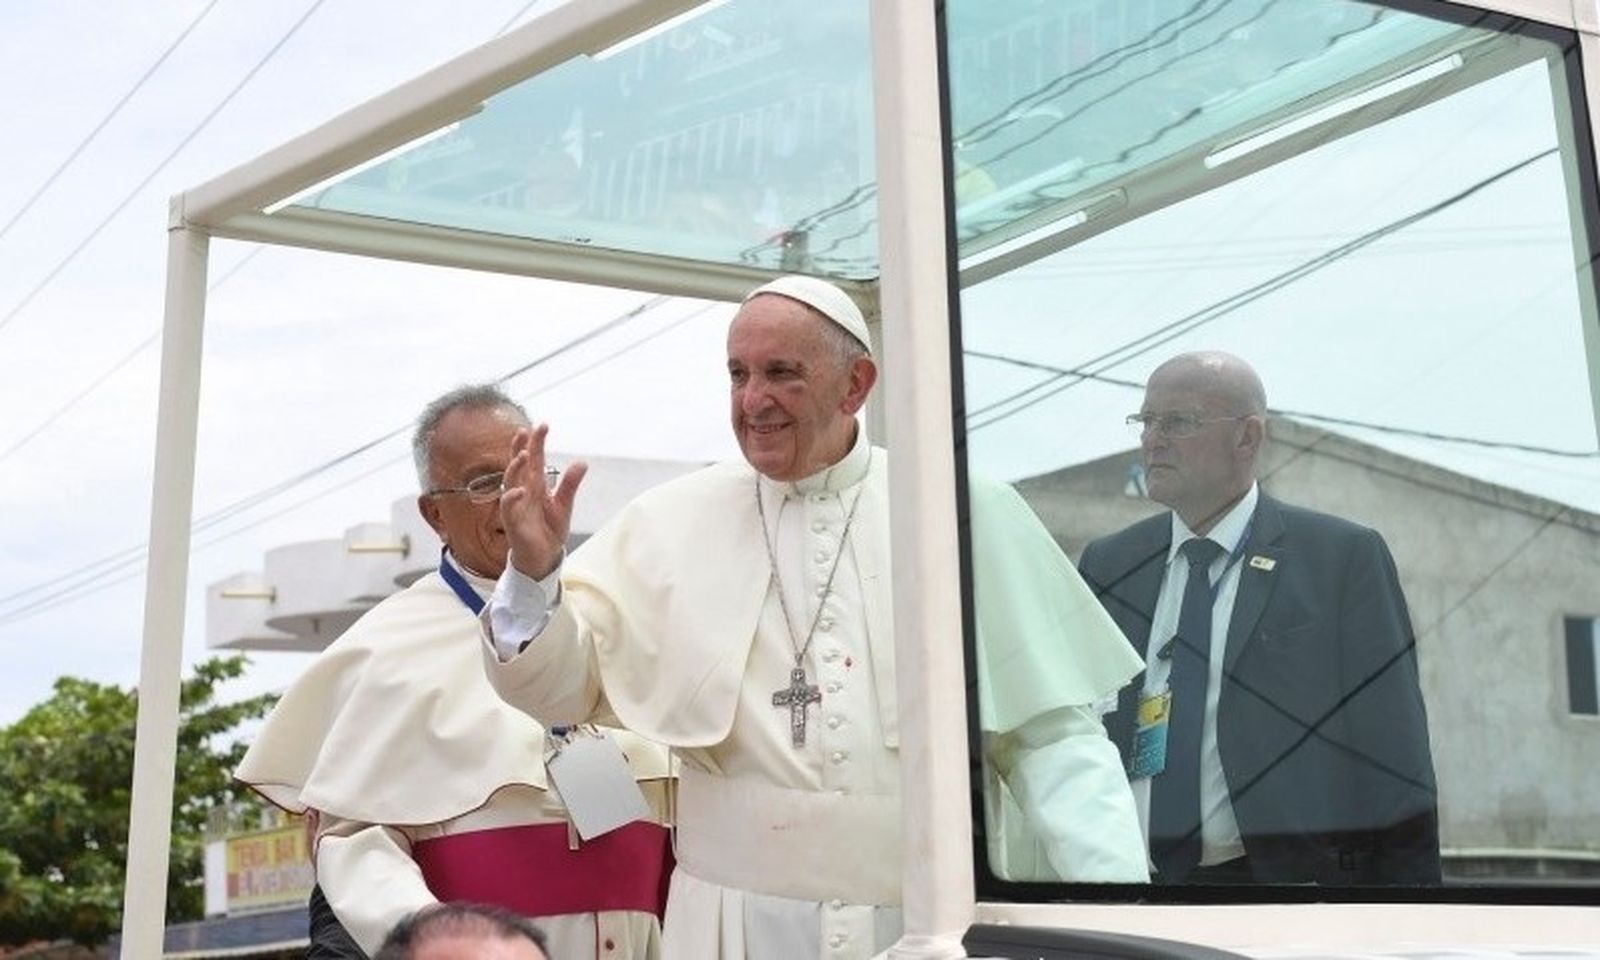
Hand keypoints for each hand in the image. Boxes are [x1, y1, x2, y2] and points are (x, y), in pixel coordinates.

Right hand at [500, 424, 586, 580]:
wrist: (543, 556)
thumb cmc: (549, 528)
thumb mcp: (564, 504)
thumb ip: (570, 484)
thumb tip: (582, 462)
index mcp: (536, 484)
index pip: (535, 458)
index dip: (537, 442)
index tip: (542, 425)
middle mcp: (523, 490)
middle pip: (520, 464)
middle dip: (521, 447)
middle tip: (526, 431)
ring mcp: (516, 504)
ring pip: (510, 481)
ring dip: (515, 467)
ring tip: (525, 455)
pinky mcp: (513, 521)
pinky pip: (508, 507)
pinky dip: (512, 498)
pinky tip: (519, 490)